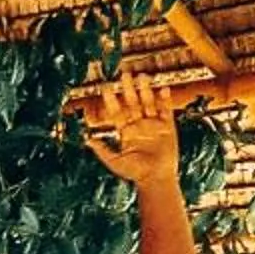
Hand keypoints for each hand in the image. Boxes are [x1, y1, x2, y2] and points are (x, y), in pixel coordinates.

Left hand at [80, 73, 181, 190]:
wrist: (156, 179)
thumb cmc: (135, 173)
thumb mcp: (114, 161)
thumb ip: (102, 150)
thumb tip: (87, 140)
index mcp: (126, 132)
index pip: (117, 112)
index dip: (111, 100)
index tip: (106, 87)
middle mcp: (139, 125)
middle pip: (132, 103)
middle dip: (128, 89)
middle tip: (124, 74)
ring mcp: (153, 124)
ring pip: (148, 103)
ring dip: (145, 90)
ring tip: (142, 76)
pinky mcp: (167, 127)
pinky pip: (166, 110)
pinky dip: (165, 99)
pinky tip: (162, 89)